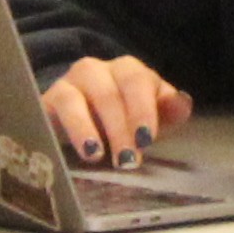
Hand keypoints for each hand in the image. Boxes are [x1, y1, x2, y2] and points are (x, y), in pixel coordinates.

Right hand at [43, 55, 191, 164]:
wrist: (76, 121)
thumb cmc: (121, 120)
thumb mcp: (149, 118)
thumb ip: (168, 111)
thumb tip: (183, 103)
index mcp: (129, 71)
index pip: (139, 80)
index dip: (143, 109)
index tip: (146, 139)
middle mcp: (99, 70)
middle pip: (111, 92)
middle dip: (121, 129)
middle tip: (127, 162)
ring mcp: (72, 81)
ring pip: (81, 97)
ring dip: (91, 128)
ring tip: (98, 157)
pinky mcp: (51, 98)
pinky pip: (61, 106)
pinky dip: (73, 128)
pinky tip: (83, 150)